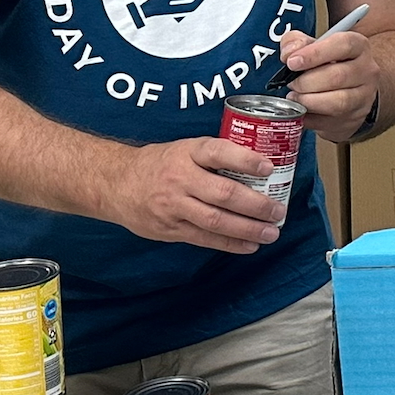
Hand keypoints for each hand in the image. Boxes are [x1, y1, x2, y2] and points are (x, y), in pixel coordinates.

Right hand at [103, 136, 288, 253]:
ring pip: (215, 220)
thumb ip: (214, 157)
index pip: (218, 152)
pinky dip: (230, 243)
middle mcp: (181, 179)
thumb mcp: (184, 149)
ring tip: (271, 232)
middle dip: (255, 205)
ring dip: (247, 229)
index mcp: (187, 153)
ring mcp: (174, 206)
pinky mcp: (170, 229)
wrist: (116, 184)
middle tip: (278, 210)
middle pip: (222, 193)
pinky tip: (250, 245)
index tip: (269, 166)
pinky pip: (204, 238)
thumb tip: (258, 164)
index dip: (245, 159)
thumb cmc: (160, 164)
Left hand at [273, 23, 382, 145]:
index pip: (343, 45)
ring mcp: (363, 97)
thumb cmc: (329, 64)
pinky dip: (309, 118)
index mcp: (359, 46)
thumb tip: (289, 53)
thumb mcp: (314, 45)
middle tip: (292, 83)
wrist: (349, 90)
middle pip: (338, 76)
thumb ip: (297, 42)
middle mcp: (366, 71)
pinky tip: (301, 111)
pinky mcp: (354, 119)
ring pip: (337, 102)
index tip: (292, 62)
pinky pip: (329, 122)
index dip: (314, 53)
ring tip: (295, 97)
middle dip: (307, 82)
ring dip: (309, 101)